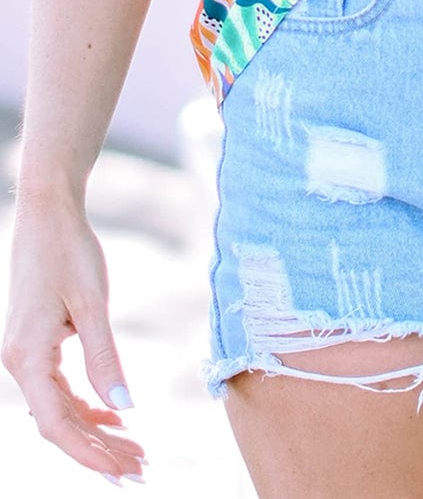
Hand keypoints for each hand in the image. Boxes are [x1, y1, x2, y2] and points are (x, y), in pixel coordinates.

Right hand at [2, 189, 147, 483]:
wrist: (49, 212)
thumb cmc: (70, 250)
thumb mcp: (93, 304)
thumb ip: (105, 358)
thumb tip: (125, 408)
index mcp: (28, 358)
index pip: (59, 425)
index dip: (92, 454)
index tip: (125, 472)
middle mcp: (20, 362)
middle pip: (60, 423)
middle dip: (100, 450)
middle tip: (140, 470)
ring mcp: (26, 354)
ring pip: (60, 408)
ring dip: (96, 430)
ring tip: (134, 449)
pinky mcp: (36, 343)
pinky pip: (59, 388)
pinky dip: (87, 404)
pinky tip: (114, 414)